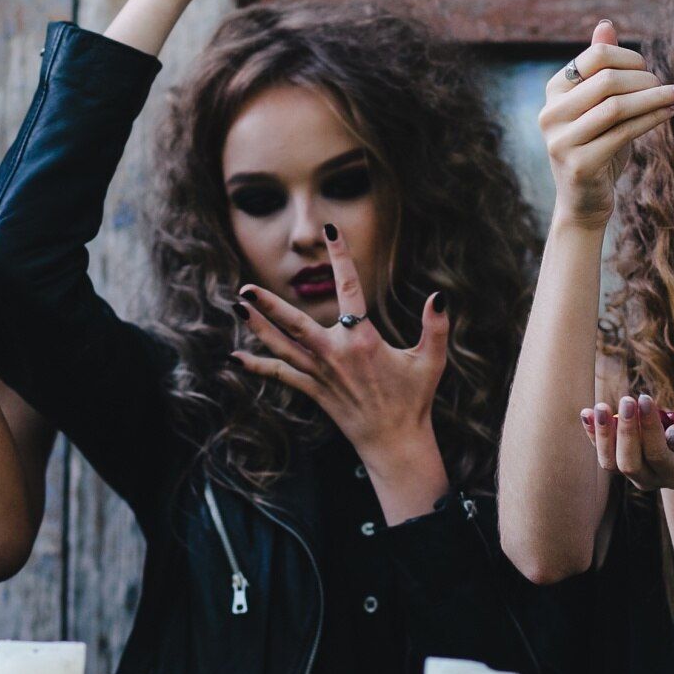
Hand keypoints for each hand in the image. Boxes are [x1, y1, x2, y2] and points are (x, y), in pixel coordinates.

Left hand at [229, 225, 449, 508]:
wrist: (395, 441)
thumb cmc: (414, 399)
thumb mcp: (432, 360)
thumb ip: (436, 327)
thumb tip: (439, 297)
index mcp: (363, 340)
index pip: (349, 289)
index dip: (341, 257)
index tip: (331, 231)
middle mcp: (336, 354)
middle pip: (295, 323)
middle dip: (269, 305)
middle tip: (246, 288)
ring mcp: (321, 373)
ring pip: (282, 346)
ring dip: (257, 327)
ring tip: (237, 308)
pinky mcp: (314, 390)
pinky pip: (281, 375)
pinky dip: (257, 367)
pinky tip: (234, 359)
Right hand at [539, 20, 673, 226]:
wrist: (584, 202)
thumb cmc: (597, 147)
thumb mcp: (598, 106)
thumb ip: (600, 68)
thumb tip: (605, 25)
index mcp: (554, 92)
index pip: (595, 56)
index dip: (629, 58)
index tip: (650, 71)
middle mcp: (551, 113)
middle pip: (607, 79)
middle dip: (645, 80)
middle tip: (669, 88)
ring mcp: (561, 140)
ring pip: (618, 106)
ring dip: (656, 98)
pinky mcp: (580, 163)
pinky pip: (625, 132)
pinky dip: (655, 118)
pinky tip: (673, 111)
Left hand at [581, 394, 673, 492]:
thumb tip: (672, 436)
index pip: (658, 455)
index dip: (649, 428)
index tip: (645, 399)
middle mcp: (652, 479)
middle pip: (630, 463)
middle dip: (626, 431)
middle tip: (628, 399)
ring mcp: (634, 473)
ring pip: (610, 463)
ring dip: (603, 434)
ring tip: (600, 407)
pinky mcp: (620, 461)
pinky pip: (602, 452)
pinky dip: (593, 432)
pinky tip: (586, 413)